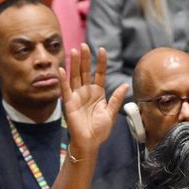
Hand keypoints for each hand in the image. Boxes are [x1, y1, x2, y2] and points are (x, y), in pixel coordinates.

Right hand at [59, 43, 128, 158]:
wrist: (90, 143)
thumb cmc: (100, 130)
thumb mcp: (111, 113)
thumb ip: (116, 98)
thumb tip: (125, 85)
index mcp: (98, 93)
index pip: (99, 74)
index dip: (100, 62)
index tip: (102, 50)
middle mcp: (86, 92)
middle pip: (85, 72)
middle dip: (85, 58)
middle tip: (84, 45)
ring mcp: (77, 96)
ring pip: (75, 76)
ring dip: (74, 64)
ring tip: (74, 50)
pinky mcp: (69, 103)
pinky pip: (65, 89)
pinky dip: (63, 79)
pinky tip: (62, 69)